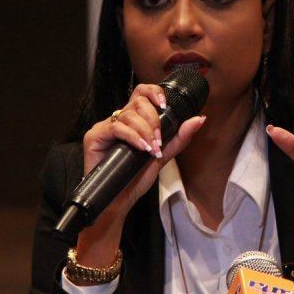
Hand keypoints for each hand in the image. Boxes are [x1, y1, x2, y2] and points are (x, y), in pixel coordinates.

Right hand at [77, 83, 204, 266]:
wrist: (119, 200)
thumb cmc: (136, 178)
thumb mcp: (162, 155)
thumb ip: (180, 137)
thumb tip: (200, 119)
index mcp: (134, 120)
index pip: (142, 93)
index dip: (154, 92)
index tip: (166, 106)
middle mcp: (119, 120)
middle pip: (138, 101)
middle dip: (154, 120)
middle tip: (159, 141)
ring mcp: (105, 127)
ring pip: (129, 114)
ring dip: (145, 131)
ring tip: (151, 149)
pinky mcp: (94, 136)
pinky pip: (115, 127)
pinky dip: (132, 137)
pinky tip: (141, 148)